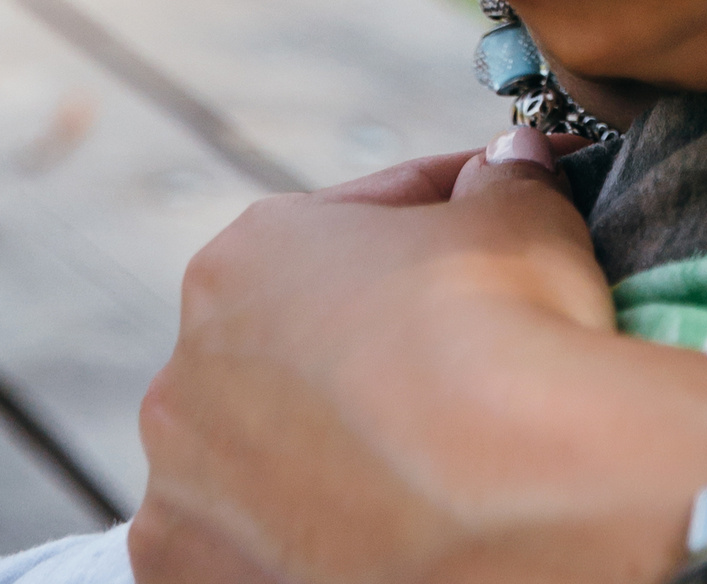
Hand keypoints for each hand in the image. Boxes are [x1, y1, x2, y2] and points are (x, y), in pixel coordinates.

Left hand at [131, 140, 706, 583]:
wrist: (514, 495)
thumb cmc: (506, 335)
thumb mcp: (522, 212)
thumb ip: (502, 180)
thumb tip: (510, 163)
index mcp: (245, 258)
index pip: (349, 227)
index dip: (432, 225)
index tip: (485, 234)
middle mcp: (186, 376)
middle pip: (291, 348)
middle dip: (365, 344)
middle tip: (458, 356)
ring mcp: (183, 494)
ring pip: (262, 455)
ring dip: (322, 446)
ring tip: (419, 454)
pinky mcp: (191, 580)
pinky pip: (253, 549)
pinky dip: (302, 539)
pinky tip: (374, 524)